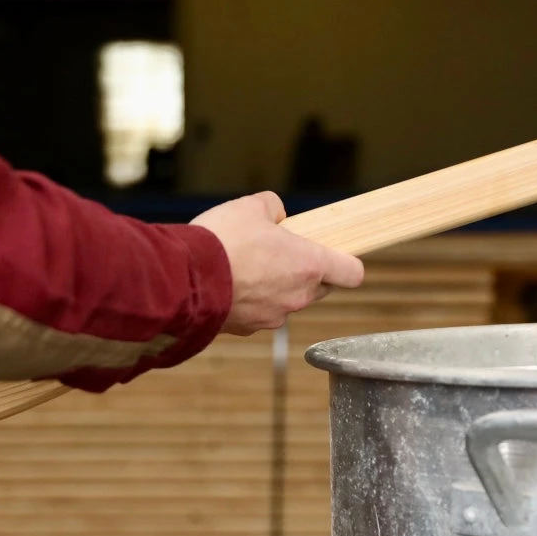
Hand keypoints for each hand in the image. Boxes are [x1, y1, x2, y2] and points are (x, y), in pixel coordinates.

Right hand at [193, 192, 363, 334]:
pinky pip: (260, 313)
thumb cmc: (222, 243)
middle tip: (280, 253)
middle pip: (319, 287)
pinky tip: (230, 284)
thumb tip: (275, 213)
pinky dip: (250, 301)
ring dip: (275, 287)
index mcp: (310, 265)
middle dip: (306, 272)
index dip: (347, 263)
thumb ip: (272, 207)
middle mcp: (298, 296)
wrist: (184, 280)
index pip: (352, 273)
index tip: (337, 255)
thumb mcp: (250, 207)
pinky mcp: (250, 328)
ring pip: (287, 301)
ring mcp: (275, 316)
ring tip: (247, 267)